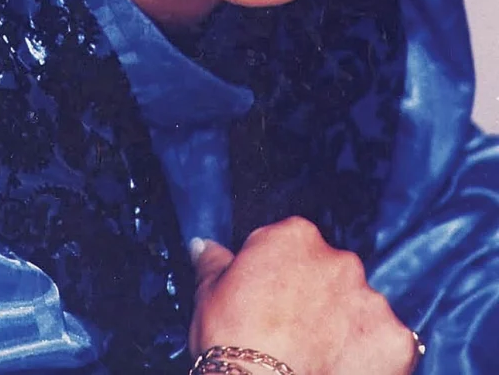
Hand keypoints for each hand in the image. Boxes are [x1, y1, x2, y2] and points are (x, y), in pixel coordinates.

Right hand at [189, 217, 418, 374]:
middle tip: (297, 334)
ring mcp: (370, 298)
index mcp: (295, 235)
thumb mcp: (210, 292)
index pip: (295, 246)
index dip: (284, 276)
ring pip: (363, 308)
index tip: (274, 302)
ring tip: (322, 359)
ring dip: (349, 327)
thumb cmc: (231, 338)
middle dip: (321, 299)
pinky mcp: (395, 338)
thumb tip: (203, 246)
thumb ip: (214, 261)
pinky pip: (390, 346)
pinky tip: (348, 371)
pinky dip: (374, 359)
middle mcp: (339, 258)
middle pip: (333, 273)